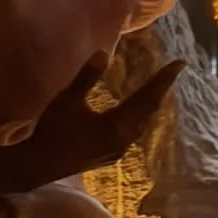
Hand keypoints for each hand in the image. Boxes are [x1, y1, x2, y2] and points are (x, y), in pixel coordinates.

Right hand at [0, 56, 184, 193]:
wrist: (38, 165)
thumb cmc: (52, 130)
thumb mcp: (67, 100)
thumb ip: (87, 77)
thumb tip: (104, 52)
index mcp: (116, 125)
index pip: (146, 97)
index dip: (163, 79)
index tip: (179, 64)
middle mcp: (123, 139)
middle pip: (149, 110)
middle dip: (161, 89)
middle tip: (172, 71)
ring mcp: (118, 149)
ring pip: (143, 122)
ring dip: (151, 103)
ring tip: (158, 87)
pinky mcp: (111, 154)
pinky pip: (134, 131)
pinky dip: (140, 115)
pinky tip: (137, 111)